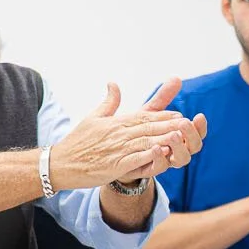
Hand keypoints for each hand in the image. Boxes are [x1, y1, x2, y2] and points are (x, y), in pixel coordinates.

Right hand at [53, 78, 206, 188]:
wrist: (60, 164)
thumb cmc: (78, 142)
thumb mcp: (93, 118)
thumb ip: (109, 103)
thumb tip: (113, 83)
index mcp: (116, 123)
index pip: (144, 116)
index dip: (163, 115)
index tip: (179, 114)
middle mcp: (118, 134)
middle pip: (148, 127)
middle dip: (169, 125)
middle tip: (188, 123)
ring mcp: (117, 150)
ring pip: (145, 142)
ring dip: (164, 139)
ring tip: (181, 136)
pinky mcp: (114, 165)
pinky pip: (135, 160)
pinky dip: (149, 156)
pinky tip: (162, 154)